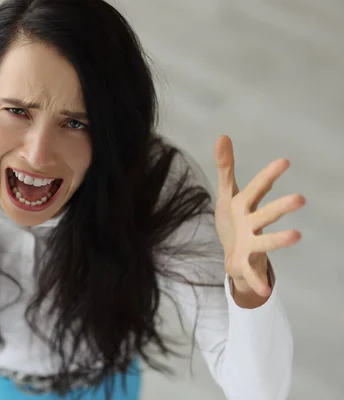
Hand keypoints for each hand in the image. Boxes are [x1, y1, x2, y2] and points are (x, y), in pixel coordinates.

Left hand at [214, 135, 304, 297]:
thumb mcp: (226, 193)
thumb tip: (223, 136)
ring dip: (279, 240)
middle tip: (300, 199)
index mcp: (244, 205)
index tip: (285, 161)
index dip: (268, 175)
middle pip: (266, 214)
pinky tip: (265, 291)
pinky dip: (255, 281)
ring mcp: (250, 243)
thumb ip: (226, 167)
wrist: (233, 252)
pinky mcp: (242, 262)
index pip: (256, 188)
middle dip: (280, 207)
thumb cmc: (233, 218)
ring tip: (297, 236)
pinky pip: (249, 273)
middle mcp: (252, 223)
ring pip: (265, 241)